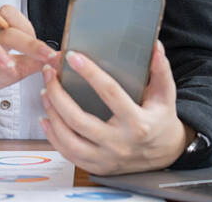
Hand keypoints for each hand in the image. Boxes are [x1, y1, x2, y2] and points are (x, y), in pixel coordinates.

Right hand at [0, 5, 57, 132]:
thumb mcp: (15, 70)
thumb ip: (35, 63)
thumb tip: (60, 57)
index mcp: (0, 36)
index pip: (16, 20)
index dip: (33, 33)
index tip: (50, 53)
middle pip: (4, 28)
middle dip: (26, 40)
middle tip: (43, 54)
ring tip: (8, 65)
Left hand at [39, 41, 190, 174]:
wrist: (166, 154)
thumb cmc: (161, 120)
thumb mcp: (165, 94)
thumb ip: (160, 69)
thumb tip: (155, 46)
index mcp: (138, 123)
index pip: (109, 93)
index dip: (89, 72)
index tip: (72, 56)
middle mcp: (120, 143)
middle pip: (79, 119)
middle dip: (58, 94)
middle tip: (49, 73)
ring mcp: (108, 158)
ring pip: (69, 140)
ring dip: (52, 114)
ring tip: (45, 93)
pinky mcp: (99, 167)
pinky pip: (69, 154)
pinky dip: (53, 137)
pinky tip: (46, 118)